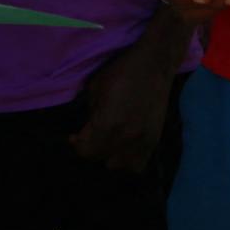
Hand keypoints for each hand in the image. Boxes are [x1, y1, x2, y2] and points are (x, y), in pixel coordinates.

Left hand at [69, 29, 179, 170]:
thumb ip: (91, 114)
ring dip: (111, 156)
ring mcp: (142, 141)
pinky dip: (129, 159)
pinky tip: (125, 146)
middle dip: (92, 148)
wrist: (154, 64)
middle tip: (91, 135)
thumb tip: (87, 130)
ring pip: (120, 166)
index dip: (77, 144)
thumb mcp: (95, 89)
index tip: (75, 136)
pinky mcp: (155, 139)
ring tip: (109, 142)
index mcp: (107, 124)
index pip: (85, 150)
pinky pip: (139, 164)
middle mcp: (125, 138)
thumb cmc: (121, 72)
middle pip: (101, 158)